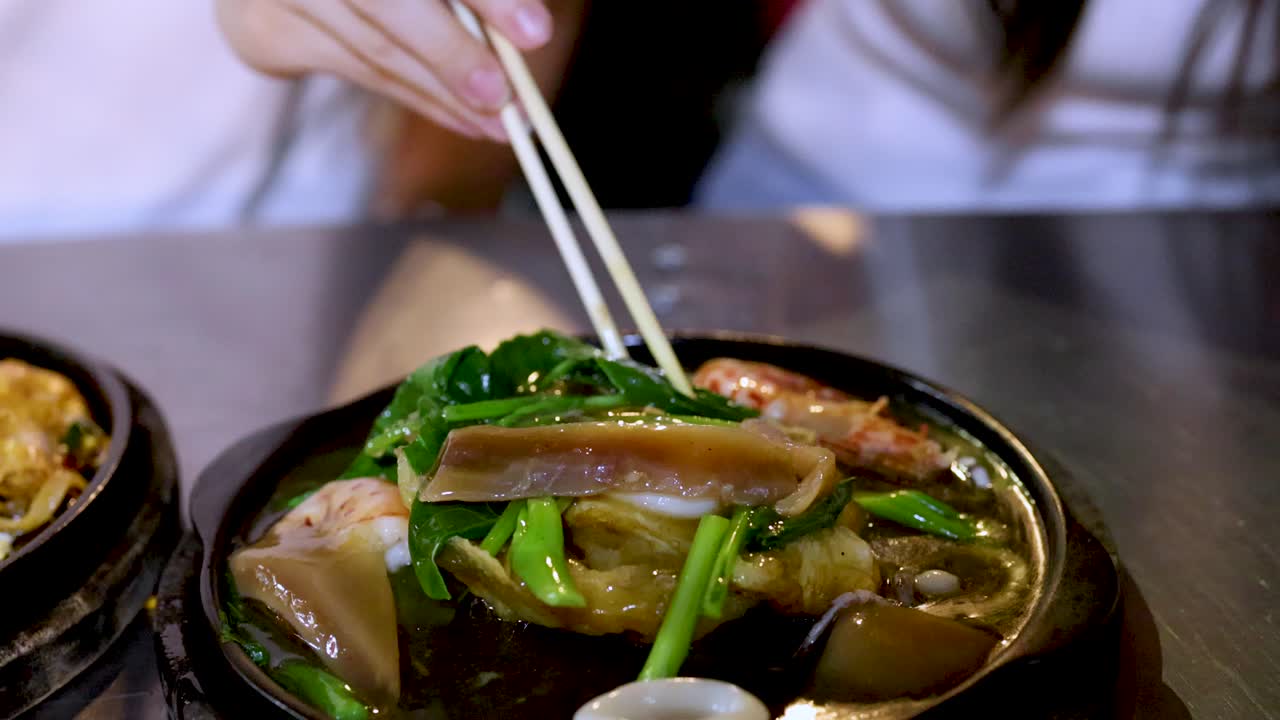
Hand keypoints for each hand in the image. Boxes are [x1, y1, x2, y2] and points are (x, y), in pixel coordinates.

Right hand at [216, 0, 554, 140]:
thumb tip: (528, 30)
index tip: (535, 33)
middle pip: (389, 4)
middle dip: (455, 56)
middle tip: (507, 96)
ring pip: (376, 52)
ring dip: (446, 97)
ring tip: (501, 125)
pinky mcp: (272, 32)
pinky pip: (360, 75)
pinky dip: (420, 101)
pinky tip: (465, 122)